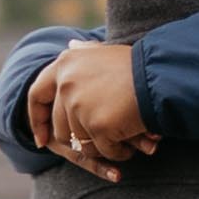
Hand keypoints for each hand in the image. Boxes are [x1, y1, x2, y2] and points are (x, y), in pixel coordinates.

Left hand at [25, 41, 154, 172]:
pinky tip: (132, 145)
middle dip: (78, 142)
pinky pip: (102, 151)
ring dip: (102, 146)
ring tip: (124, 140)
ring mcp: (80, 105)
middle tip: (100, 144)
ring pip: (81, 143)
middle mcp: (66, 84)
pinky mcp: (97, 125)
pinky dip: (117, 152)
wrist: (162, 77)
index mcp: (64, 65)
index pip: (37, 95)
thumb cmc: (138, 67)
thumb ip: (84, 53)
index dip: (37, 118)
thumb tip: (71, 45)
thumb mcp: (105, 53)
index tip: (41, 138)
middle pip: (60, 127)